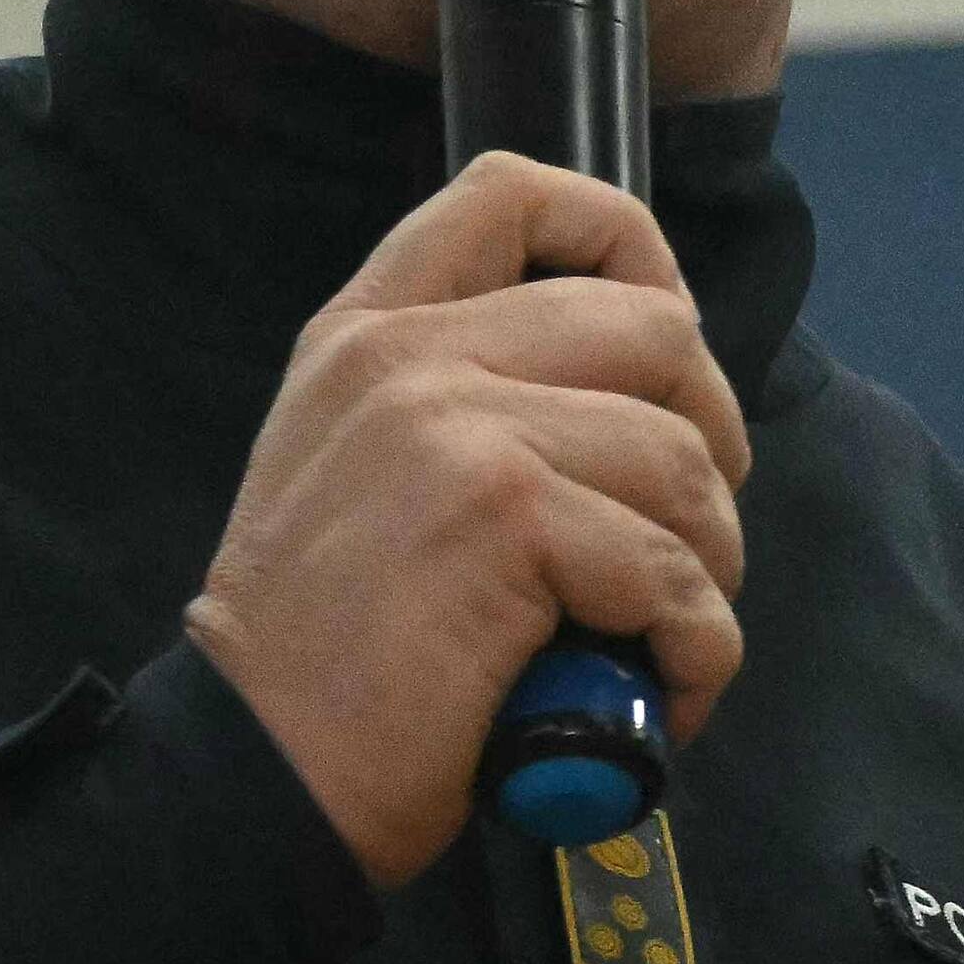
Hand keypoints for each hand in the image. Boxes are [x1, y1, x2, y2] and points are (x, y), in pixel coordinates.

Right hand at [188, 152, 753, 883]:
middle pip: (654, 328)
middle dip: (710, 439)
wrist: (253, 770)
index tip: (667, 341)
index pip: (511, 192)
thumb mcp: (349, 471)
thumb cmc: (324, 655)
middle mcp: (411, 356)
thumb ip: (455, 400)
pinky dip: (699, 646)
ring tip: (665, 636)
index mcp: (368, 333)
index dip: (627, 242)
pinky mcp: (510, 519)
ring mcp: (460, 428)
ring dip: (709, 563)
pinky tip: (663, 695)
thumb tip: (629, 398)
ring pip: (682, 459)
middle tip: (686, 536)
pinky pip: (674, 569)